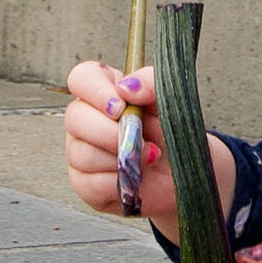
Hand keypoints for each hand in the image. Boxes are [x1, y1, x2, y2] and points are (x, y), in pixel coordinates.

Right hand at [61, 60, 236, 228]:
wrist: (186, 174)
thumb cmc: (176, 134)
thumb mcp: (172, 102)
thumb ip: (151, 83)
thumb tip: (127, 87)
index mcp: (106, 92)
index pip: (81, 78)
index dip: (95, 91)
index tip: (120, 106)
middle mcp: (88, 119)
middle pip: (74, 117)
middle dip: (109, 133)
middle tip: (140, 140)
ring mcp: (82, 151)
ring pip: (81, 153)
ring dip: (120, 159)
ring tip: (147, 159)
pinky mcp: (85, 182)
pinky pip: (89, 183)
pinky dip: (117, 182)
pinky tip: (134, 177)